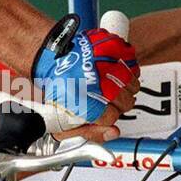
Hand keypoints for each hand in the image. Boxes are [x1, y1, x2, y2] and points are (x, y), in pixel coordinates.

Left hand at [32, 15, 139, 137]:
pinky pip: (131, 64)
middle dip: (117, 104)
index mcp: (83, 101)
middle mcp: (98, 82)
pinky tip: (113, 70)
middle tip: (106, 98)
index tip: (100, 113)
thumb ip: (89, 131)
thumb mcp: (62, 118)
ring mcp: (107, 64)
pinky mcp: (113, 48)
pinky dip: (126, 69)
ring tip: (110, 84)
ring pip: (132, 85)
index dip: (106, 117)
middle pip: (125, 103)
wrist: (47, 53)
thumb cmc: (53, 85)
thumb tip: (113, 132)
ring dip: (124, 87)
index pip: (111, 117)